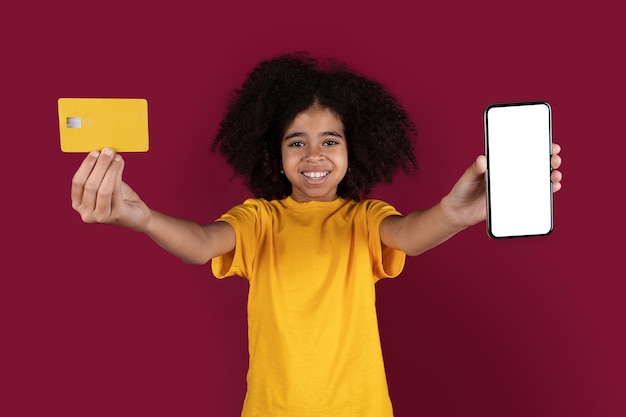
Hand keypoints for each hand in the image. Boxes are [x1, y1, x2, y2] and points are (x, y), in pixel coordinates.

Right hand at [71, 149, 150, 230]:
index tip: (94, 152)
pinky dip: (117, 176)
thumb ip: (100, 172)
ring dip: (110, 170)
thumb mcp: (106, 184)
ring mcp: (100, 217)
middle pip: (90, 186)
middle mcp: (86, 213)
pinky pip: (115, 193)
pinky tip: (120, 165)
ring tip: (117, 157)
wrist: (137, 215)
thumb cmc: (119, 198)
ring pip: (102, 190)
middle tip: (108, 151)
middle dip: (99, 165)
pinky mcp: (115, 216)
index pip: (77, 183)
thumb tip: (102, 150)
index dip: (85, 166)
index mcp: (78, 204)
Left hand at [441, 143, 562, 228]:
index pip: (522, 153)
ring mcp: (513, 188)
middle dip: (549, 161)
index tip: (550, 145)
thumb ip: (474, 169)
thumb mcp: (468, 177)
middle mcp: (510, 175)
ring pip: (537, 180)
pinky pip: (533, 196)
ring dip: (550, 176)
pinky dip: (545, 192)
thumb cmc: (462, 190)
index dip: (538, 148)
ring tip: (555, 175)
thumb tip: (482, 159)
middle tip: (554, 160)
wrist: (459, 212)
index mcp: (500, 164)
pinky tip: (552, 188)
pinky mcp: (514, 202)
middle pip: (534, 165)